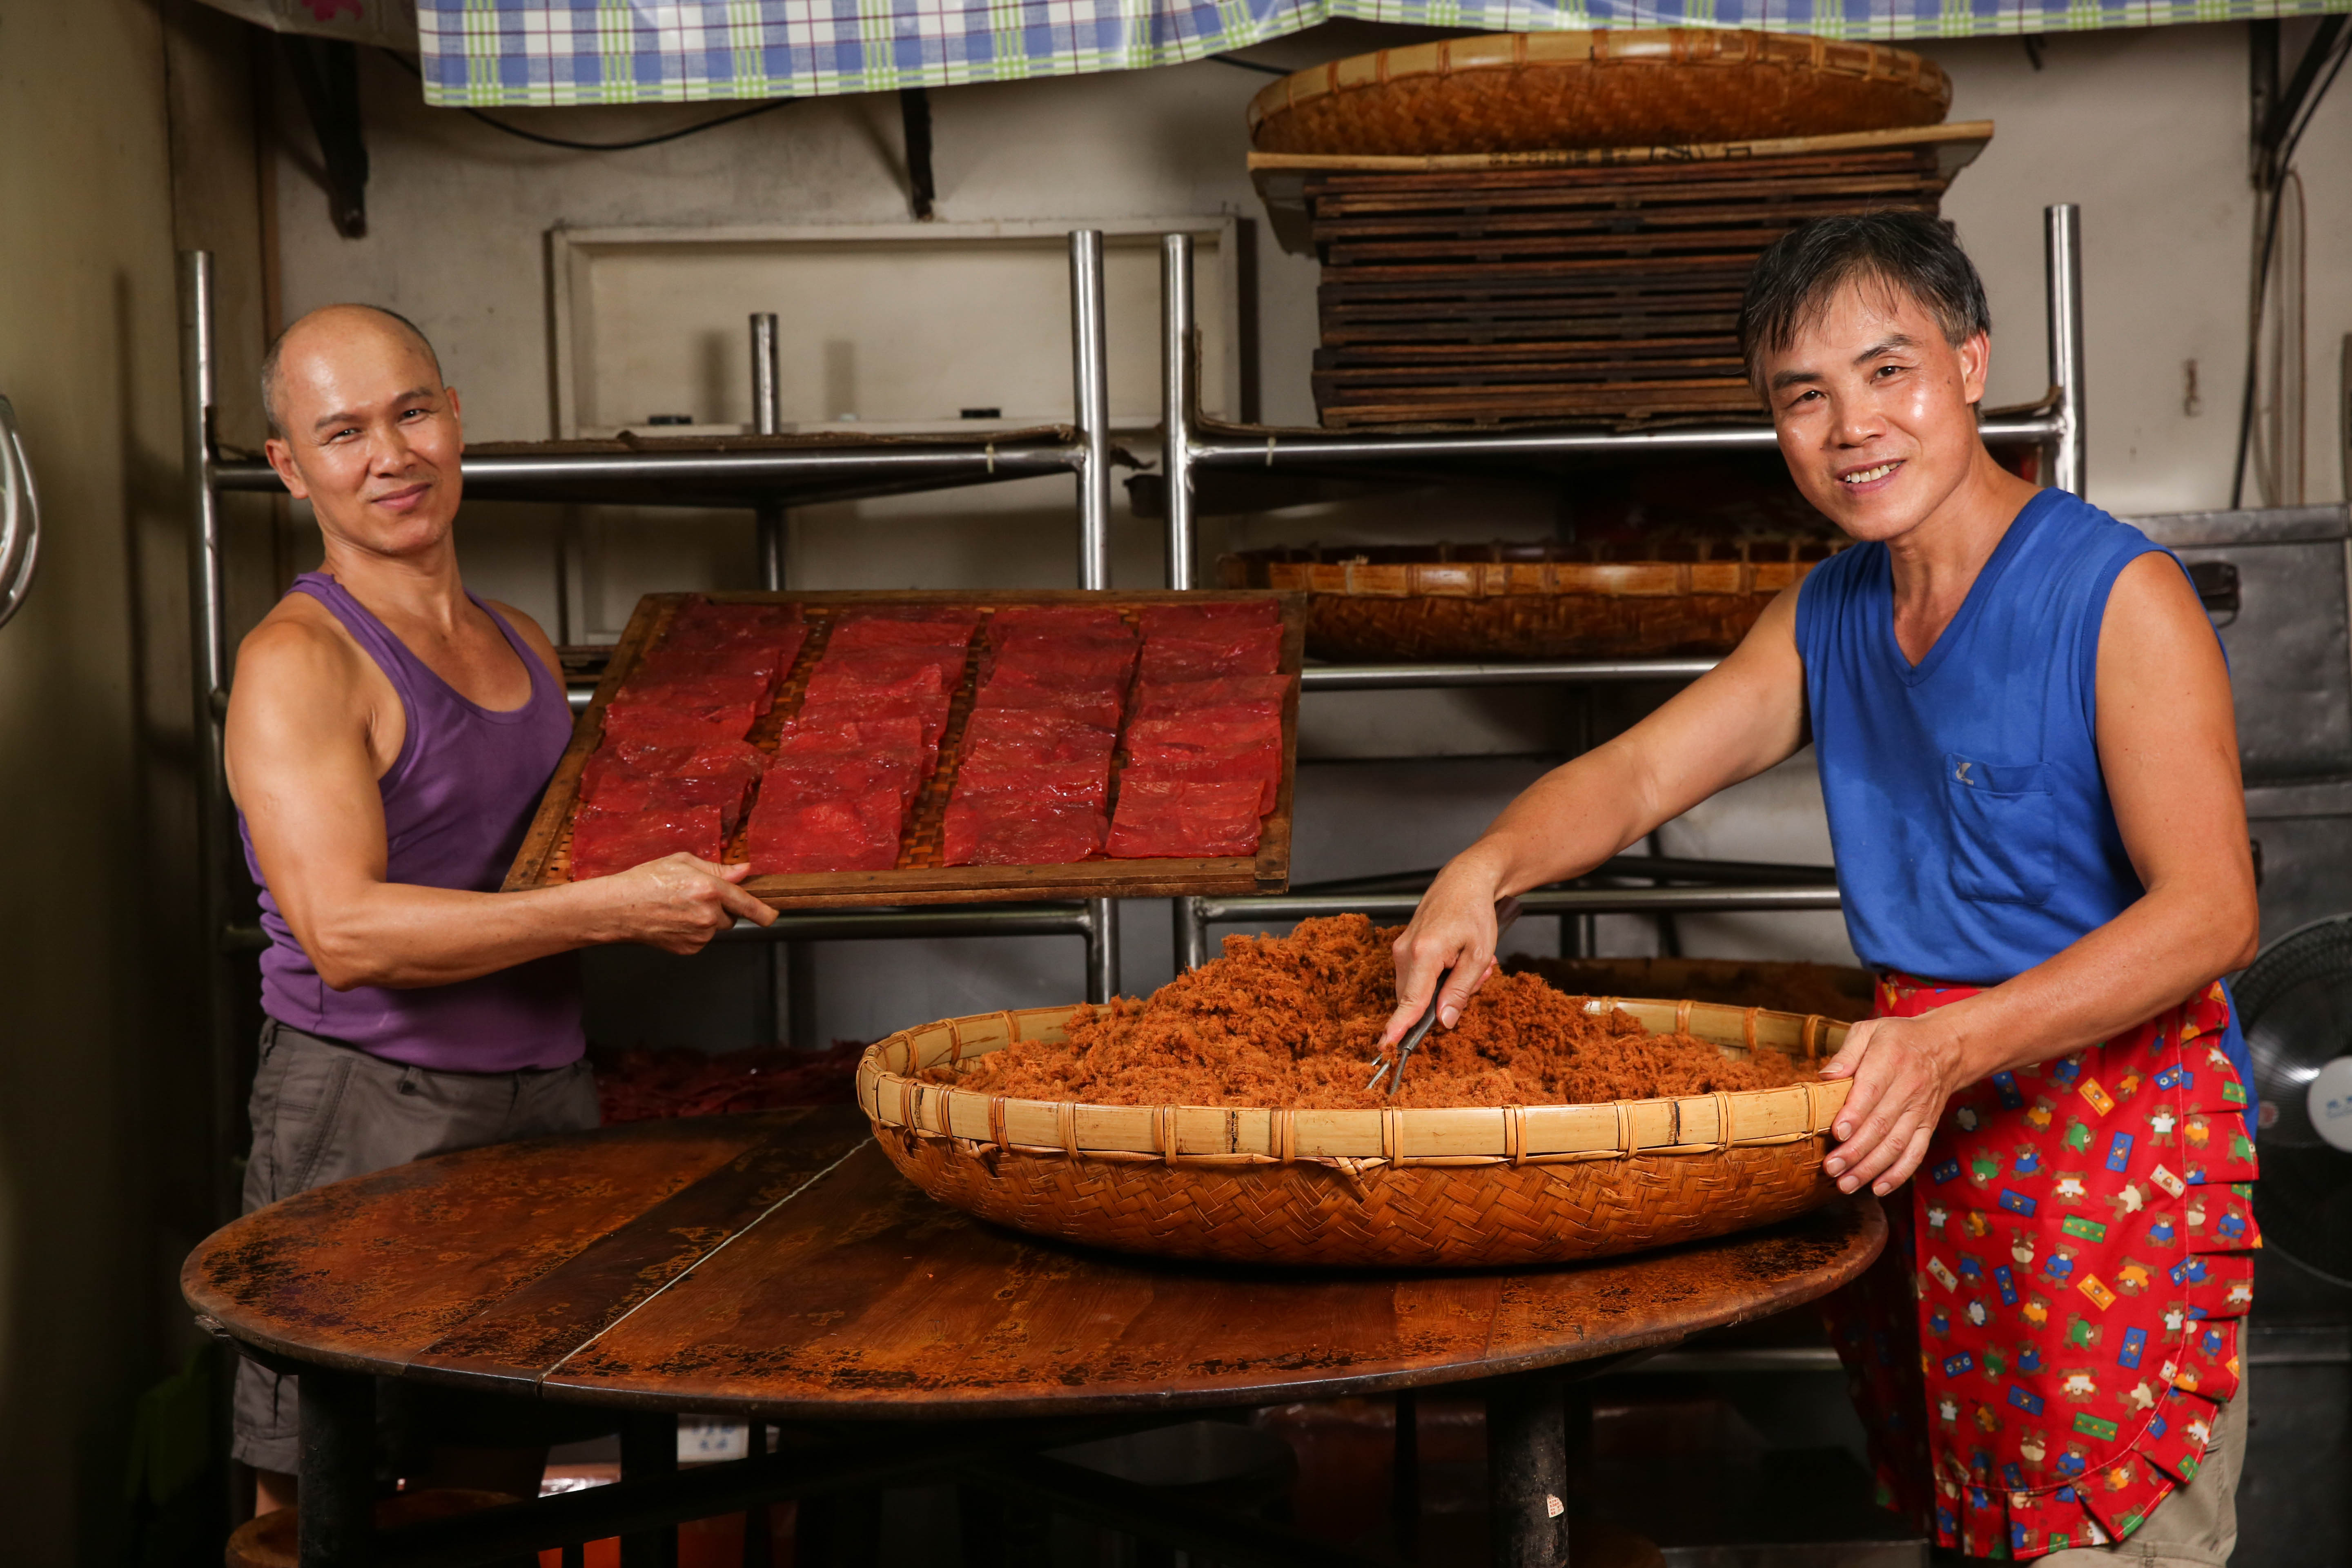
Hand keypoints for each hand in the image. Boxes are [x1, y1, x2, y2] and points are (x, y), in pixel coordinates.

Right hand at [603, 855, 775, 953]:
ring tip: (678, 908)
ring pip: (716, 928)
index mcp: (709, 890)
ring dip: (706, 920)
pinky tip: (674, 921)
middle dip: (720, 908)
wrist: (617, 908)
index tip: (773, 916)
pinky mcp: (689, 949)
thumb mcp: (682, 862)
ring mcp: (698, 935)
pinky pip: (702, 939)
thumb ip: (718, 869)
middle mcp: (707, 915)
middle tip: (693, 898)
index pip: (747, 905)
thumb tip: (744, 872)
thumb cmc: (646, 880)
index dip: (764, 912)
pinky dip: (693, 932)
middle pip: (731, 916)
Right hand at [1381, 860, 1505, 1045]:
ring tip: (1471, 962)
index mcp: (1424, 953)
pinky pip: (1418, 975)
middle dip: (1448, 997)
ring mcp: (1400, 948)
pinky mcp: (1403, 947)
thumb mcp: (1479, 955)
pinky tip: (1459, 957)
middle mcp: (1405, 951)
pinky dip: (1440, 974)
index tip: (1388, 1046)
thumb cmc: (1474, 911)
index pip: (1410, 1001)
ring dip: (1447, 984)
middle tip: (1479, 974)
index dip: (1399, 1027)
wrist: (1464, 880)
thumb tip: (1444, 1021)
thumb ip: (1460, 991)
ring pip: (1419, 988)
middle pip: (1418, 998)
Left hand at [1817, 1014, 1958, 1196]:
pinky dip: (1899, 1173)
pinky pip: (1915, 1153)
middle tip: (1831, 1169)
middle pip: (1881, 1125)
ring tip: (1846, 1184)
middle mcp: (1908, 1089)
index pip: (1872, 1091)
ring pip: (1896, 1144)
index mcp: (1890, 1061)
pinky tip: (1879, 1188)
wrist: (1946, 1047)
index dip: (1855, 1114)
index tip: (1837, 1134)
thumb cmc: (1899, 1039)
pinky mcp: (1928, 1125)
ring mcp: (1920, 1111)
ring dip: (1871, 1168)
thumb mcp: (1870, 1031)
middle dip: (1855, 1151)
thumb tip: (1826, 1076)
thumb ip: (1847, 1053)